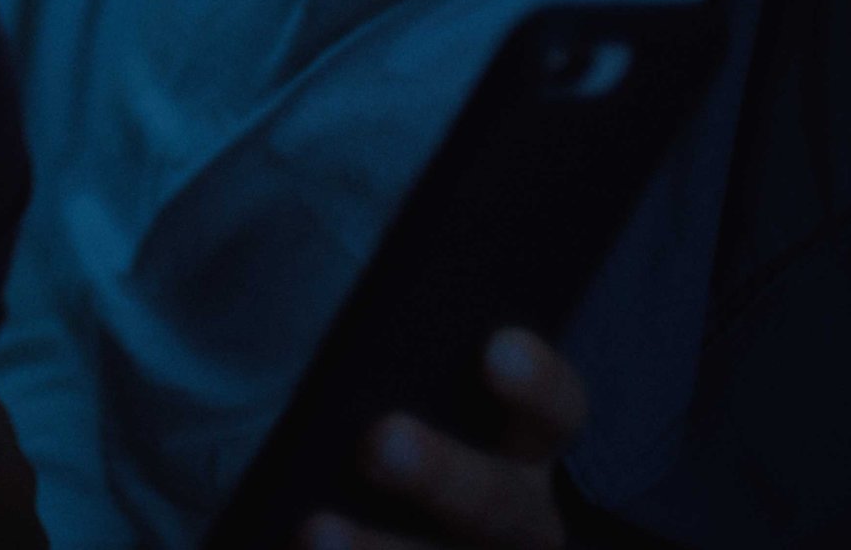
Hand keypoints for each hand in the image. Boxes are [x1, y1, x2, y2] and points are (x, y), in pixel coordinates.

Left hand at [299, 327, 588, 549]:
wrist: (362, 530)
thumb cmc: (376, 421)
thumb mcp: (397, 388)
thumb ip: (388, 357)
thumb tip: (339, 322)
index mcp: (526, 449)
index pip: (557, 413)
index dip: (536, 385)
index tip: (498, 349)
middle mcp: (515, 521)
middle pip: (495, 505)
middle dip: (440, 474)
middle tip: (380, 440)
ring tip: (315, 530)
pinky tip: (293, 546)